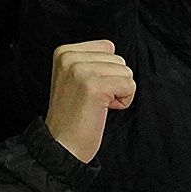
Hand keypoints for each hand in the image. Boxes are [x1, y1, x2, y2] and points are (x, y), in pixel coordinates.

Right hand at [44, 41, 136, 163]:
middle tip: (92, 99)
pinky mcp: (95, 87)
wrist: (61, 144)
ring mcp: (81, 71)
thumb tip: (114, 51)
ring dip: (118, 92)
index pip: (107, 47)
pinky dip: (123, 101)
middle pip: (118, 59)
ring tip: (96, 105)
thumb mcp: (72, 77)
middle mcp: (70, 57)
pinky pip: (129, 85)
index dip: (105, 71)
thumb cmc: (72, 115)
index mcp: (64, 52)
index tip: (88, 88)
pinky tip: (104, 109)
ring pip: (126, 72)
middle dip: (113, 81)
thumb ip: (89, 60)